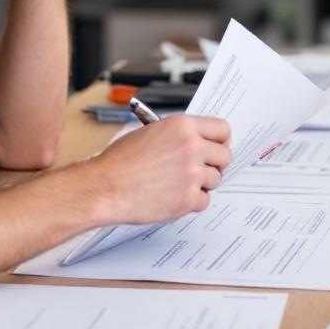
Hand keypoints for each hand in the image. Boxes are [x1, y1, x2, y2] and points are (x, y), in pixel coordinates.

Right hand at [84, 115, 232, 225]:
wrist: (104, 186)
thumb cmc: (119, 162)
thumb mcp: (150, 133)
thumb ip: (178, 136)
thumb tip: (200, 142)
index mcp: (182, 126)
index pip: (223, 129)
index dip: (220, 141)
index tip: (216, 148)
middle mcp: (192, 147)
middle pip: (225, 156)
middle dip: (214, 164)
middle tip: (198, 170)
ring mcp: (192, 174)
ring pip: (215, 180)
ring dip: (200, 185)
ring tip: (175, 184)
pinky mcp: (188, 198)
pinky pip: (204, 201)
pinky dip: (190, 202)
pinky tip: (170, 197)